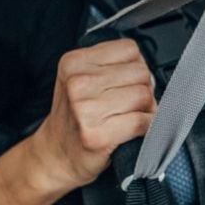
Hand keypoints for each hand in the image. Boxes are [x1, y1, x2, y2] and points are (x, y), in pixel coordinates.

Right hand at [28, 39, 154, 191]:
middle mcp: (78, 83)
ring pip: (144, 95)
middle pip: (140, 73)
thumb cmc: (75, 118)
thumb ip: (110, 67)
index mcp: (74, 63)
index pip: (129, 49)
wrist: (56, 155)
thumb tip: (149, 69)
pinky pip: (142, 121)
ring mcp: (86, 109)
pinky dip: (148, 126)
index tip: (127, 83)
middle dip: (143, 89)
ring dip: (147, 108)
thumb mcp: (81, 80)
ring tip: (131, 117)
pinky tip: (136, 130)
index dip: (136, 67)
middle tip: (130, 104)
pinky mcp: (97, 135)